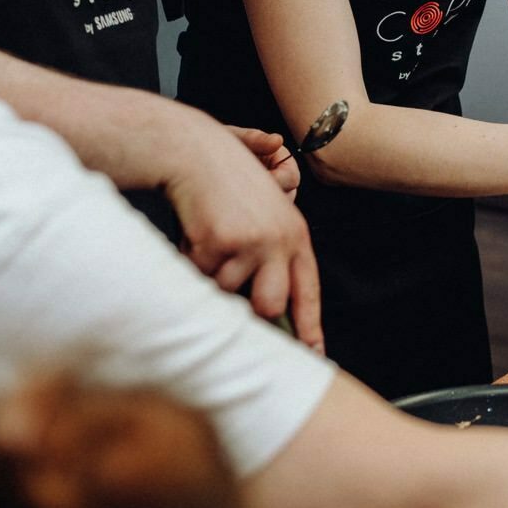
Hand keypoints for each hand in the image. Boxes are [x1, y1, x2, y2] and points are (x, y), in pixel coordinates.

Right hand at [162, 115, 323, 351]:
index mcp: (296, 236)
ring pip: (228, 292)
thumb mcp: (265, 216)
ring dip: (212, 275)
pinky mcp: (221, 241)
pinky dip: (193, 260)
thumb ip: (272, 256)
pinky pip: (202, 275)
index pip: (308, 291)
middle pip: (270, 305)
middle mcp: (280, 240)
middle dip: (247, 306)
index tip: (315, 355)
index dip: (310, 327)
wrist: (199, 152)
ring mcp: (252, 242)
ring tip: (211, 241)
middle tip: (232, 284)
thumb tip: (269, 307)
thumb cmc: (229, 185)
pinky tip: (197, 232)